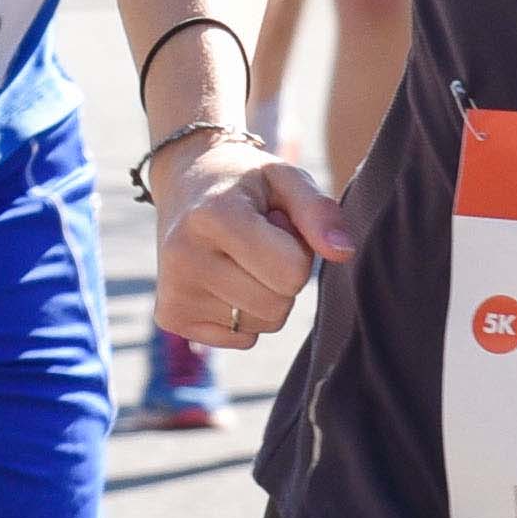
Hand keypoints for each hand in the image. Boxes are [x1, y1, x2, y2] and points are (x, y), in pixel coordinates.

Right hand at [154, 130, 346, 350]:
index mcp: (214, 216)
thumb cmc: (246, 183)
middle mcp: (184, 257)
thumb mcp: (286, 178)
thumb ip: (320, 211)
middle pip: (278, 304)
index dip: (298, 250)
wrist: (187, 186)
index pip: (292, 273)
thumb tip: (345, 253)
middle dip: (283, 277)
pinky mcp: (172, 316)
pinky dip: (243, 314)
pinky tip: (223, 277)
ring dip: (265, 295)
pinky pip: (241, 339)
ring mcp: (174, 291)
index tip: (273, 222)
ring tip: (240, 257)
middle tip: (258, 241)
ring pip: (262, 324)